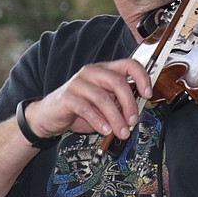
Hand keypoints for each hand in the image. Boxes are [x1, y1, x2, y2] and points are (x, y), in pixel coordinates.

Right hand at [24, 58, 151, 141]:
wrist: (49, 116)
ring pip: (103, 97)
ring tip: (121, 132)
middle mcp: (92, 72)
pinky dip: (99, 121)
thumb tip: (138, 113)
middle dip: (129, 104)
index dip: (142, 78)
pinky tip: (105, 130)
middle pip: (117, 81)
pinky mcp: (68, 96)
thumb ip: (119, 105)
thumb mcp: (104, 106)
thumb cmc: (79, 110)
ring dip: (116, 118)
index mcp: (105, 70)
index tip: (148, 95)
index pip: (129, 64)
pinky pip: (86, 108)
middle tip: (133, 121)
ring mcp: (79, 82)